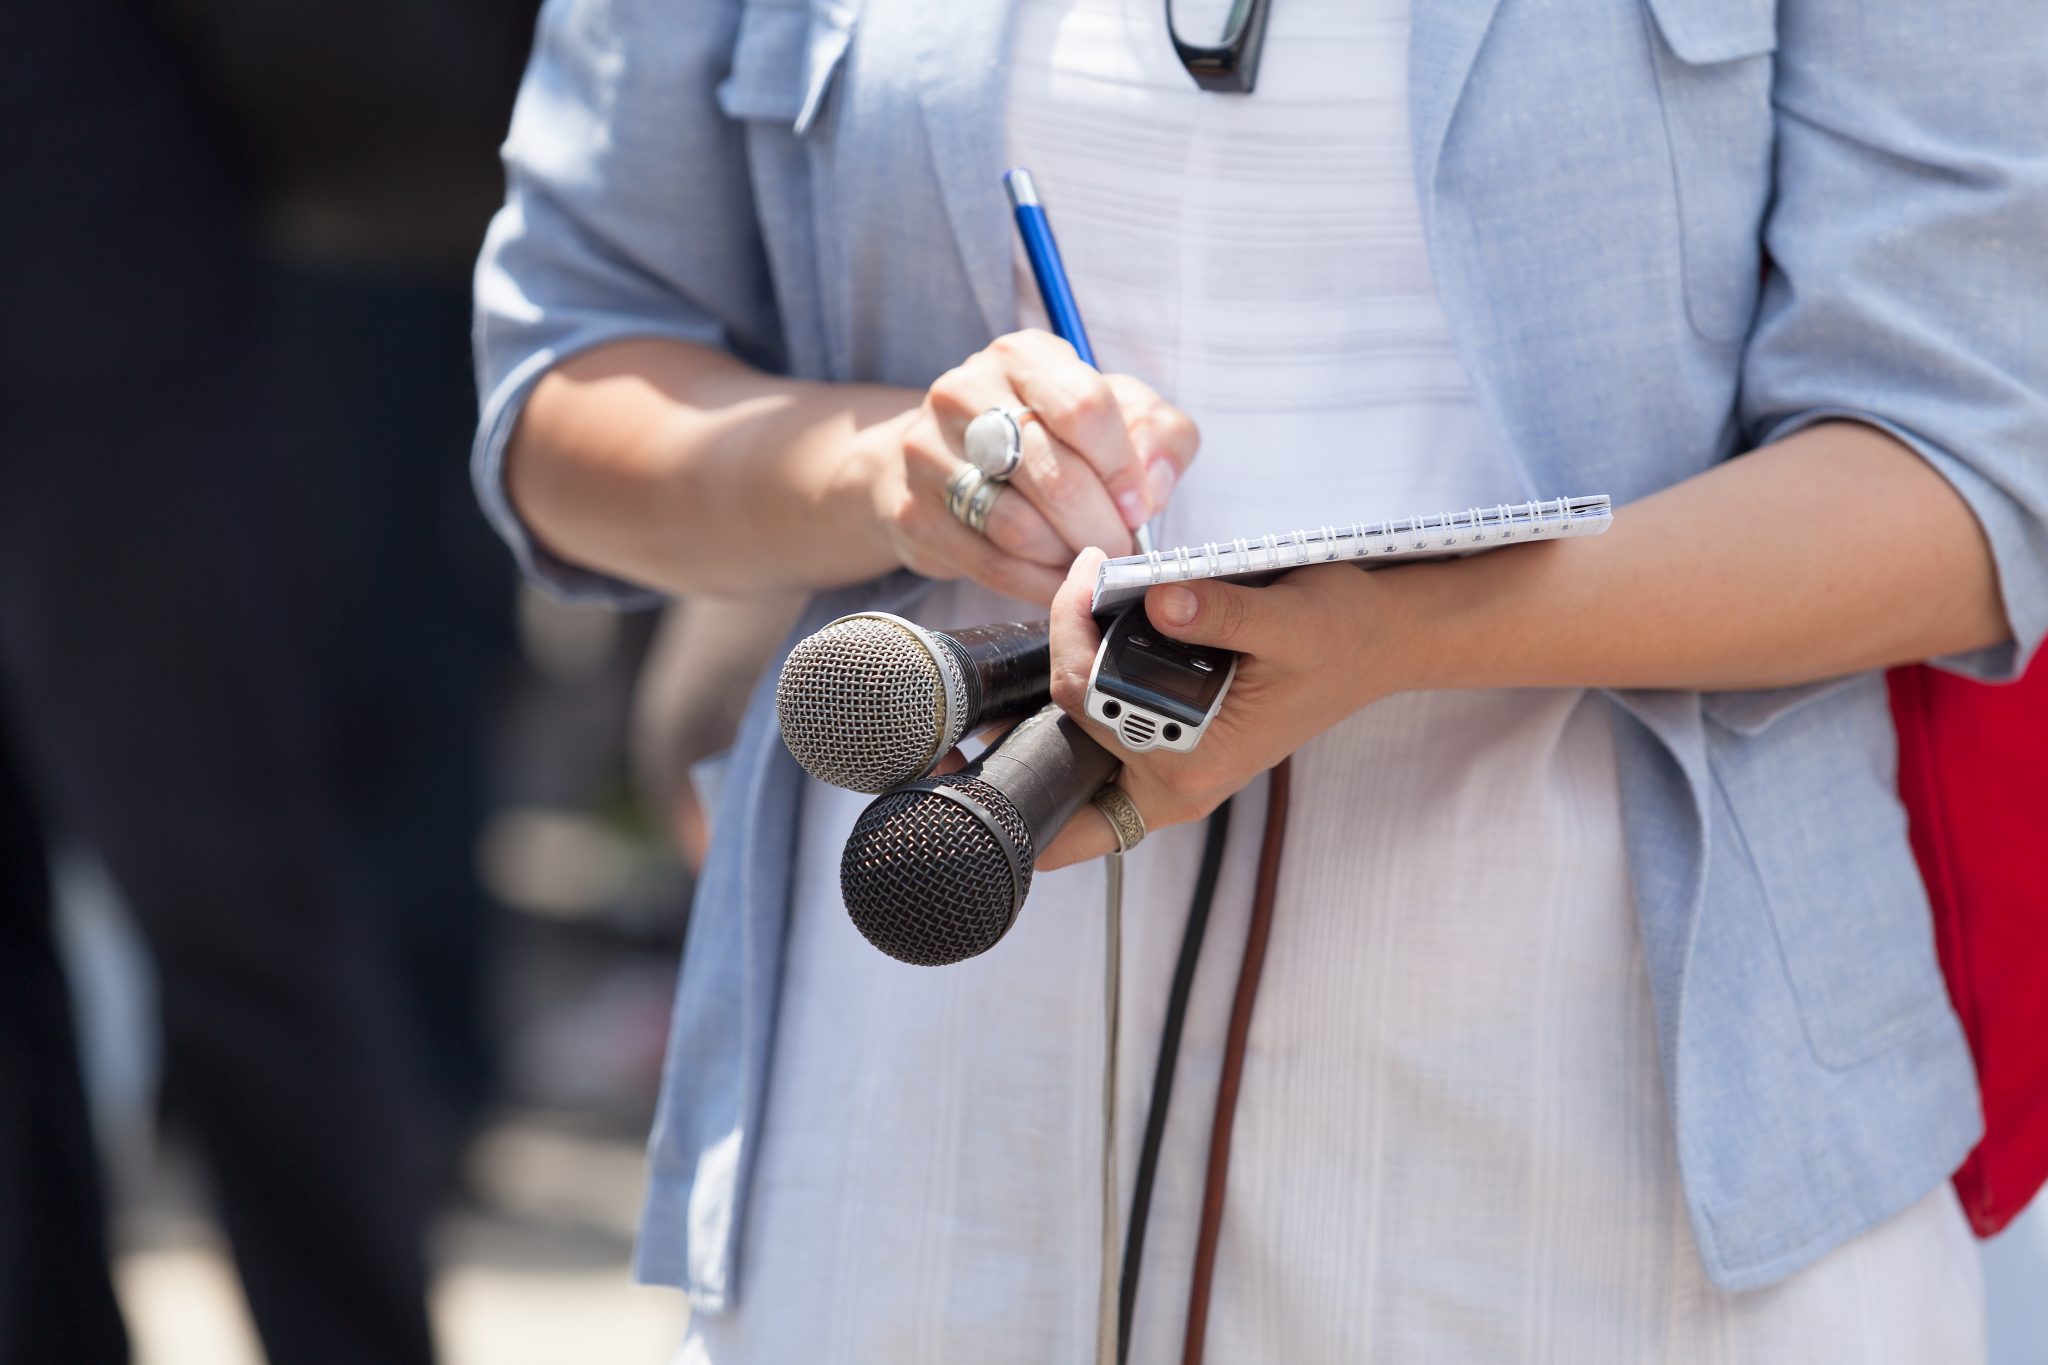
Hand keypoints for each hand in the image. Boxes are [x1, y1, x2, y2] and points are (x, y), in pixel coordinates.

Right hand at [858, 330, 1197, 605]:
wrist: (941, 462)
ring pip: (1019, 528)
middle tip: (1121, 550)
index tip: (1138, 507)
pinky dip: (1037, 584)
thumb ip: (1158, 434)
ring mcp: (928, 453)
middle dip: (1102, 526)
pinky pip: (991, 565)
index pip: (1085, 408)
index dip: (1123, 469)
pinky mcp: (913, 513)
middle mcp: (964, 392)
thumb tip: (1155, 484)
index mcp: (1023, 356)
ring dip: (1068, 558)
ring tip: (1088, 561)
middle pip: (1055, 475)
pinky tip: (1058, 581)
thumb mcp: (1115, 413)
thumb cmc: (1045, 434)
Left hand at [1038, 549, 1413, 867]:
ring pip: (1077, 748)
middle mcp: (1175, 785)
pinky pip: (1105, 742)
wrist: (1377, 645)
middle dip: (1062, 655)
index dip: (1069, 634)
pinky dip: (1091, 694)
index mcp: (1195, 763)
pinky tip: (1100, 637)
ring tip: (1089, 604)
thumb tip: (1160, 601)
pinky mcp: (1173, 752)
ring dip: (1071, 680)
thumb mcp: (1289, 618)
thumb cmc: (1341, 634)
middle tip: (1088, 582)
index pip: (1087, 702)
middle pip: (1067, 730)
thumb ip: (1223, 614)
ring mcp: (1171, 774)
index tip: (1091, 572)